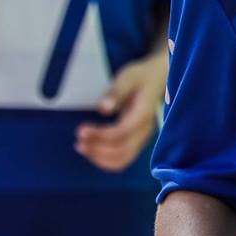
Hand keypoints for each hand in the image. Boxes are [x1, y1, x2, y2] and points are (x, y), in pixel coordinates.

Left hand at [77, 50, 165, 171]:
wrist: (157, 78)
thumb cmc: (141, 76)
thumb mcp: (127, 78)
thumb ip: (116, 93)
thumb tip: (103, 109)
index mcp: (143, 114)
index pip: (121, 132)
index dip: (100, 135)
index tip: (81, 131)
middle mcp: (145, 131)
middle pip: (121, 151)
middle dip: (97, 150)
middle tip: (78, 142)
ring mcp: (142, 138)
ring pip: (122, 159)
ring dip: (100, 158)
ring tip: (82, 148)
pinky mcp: (137, 141)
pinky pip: (123, 158)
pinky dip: (106, 159)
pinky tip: (93, 151)